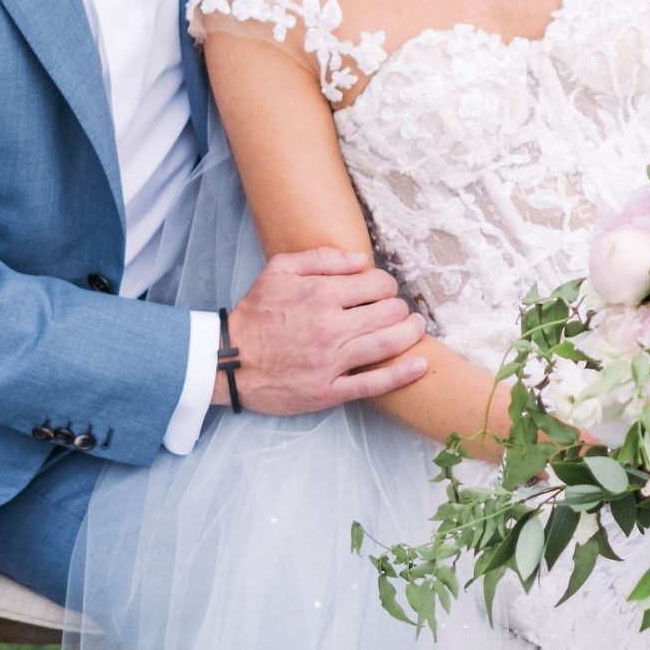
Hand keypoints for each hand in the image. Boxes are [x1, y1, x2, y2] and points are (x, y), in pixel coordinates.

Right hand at [216, 248, 427, 413]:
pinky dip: (403, 374)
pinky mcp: (330, 391)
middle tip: (398, 311)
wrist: (229, 361)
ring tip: (415, 329)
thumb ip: (321, 258)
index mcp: (321, 295)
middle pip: (391, 312)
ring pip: (390, 344)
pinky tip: (420, 364)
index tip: (382, 291)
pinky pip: (376, 383)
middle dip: (400, 308)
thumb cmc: (255, 315)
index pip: (378, 284)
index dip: (386, 285)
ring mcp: (332, 362)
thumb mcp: (278, 270)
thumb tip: (361, 259)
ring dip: (411, 334)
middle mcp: (332, 327)